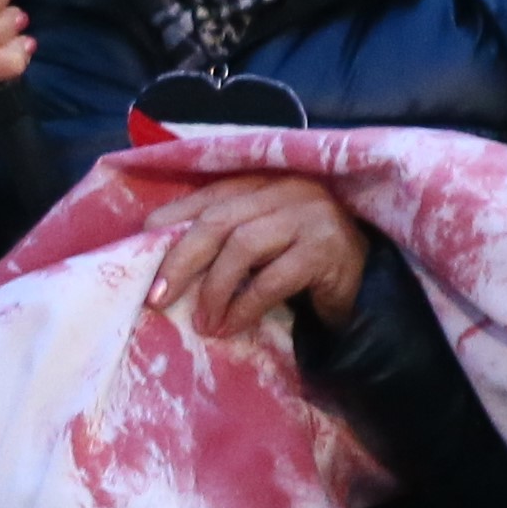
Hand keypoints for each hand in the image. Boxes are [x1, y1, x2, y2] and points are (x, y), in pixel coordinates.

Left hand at [142, 172, 371, 338]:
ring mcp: (310, 215)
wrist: (367, 286)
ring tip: (202, 321)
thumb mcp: (260, 245)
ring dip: (214, 288)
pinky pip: (273, 279)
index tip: (140, 258)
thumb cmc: (302, 264)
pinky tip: (230, 326)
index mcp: (262, 181)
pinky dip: (244, 306)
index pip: (206, 196)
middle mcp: (286, 188)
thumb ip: (223, 239)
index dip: (170, 224)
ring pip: (242, 245)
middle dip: (180, 260)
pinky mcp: (326, 249)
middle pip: (217, 219)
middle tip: (158, 297)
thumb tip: (159, 261)